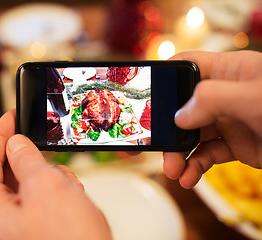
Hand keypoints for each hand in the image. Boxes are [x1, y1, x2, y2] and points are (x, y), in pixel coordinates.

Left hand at [0, 110, 110, 239]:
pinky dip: (60, 191)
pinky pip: (45, 195)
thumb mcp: (45, 186)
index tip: (11, 116)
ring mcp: (20, 222)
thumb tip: (16, 142)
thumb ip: (25, 158)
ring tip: (67, 190)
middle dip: (34, 162)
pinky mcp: (39, 224)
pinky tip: (72, 200)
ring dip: (52, 179)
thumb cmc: (67, 239)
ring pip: (32, 182)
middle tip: (47, 150)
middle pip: (10, 171)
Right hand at [164, 50, 261, 188]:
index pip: (185, 67)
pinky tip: (189, 177)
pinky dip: (195, 166)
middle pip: (181, 108)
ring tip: (174, 172)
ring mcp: (226, 120)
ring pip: (191, 135)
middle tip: (157, 149)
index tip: (145, 99)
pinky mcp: (233, 144)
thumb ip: (211, 98)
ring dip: (179, 155)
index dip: (163, 79)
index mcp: (226, 71)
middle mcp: (222, 94)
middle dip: (167, 130)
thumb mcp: (253, 97)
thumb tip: (179, 117)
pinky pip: (206, 154)